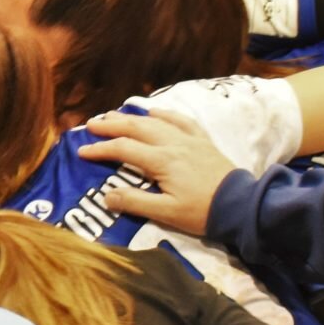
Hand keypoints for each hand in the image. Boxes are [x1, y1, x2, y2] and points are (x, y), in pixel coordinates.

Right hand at [76, 108, 236, 233]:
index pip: (123, 150)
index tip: (81, 152)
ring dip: (132, 117)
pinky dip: (164, 113)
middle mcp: (172, 144)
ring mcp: (189, 140)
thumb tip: (107, 195)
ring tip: (113, 115)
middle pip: (136, 128)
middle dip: (111, 126)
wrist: (241, 205)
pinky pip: (181, 120)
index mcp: (161, 161)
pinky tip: (154, 111)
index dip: (100, 149)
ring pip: (155, 121)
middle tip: (91, 125)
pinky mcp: (202, 141)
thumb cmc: (202, 212)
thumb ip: (135, 203)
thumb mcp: (166, 214)